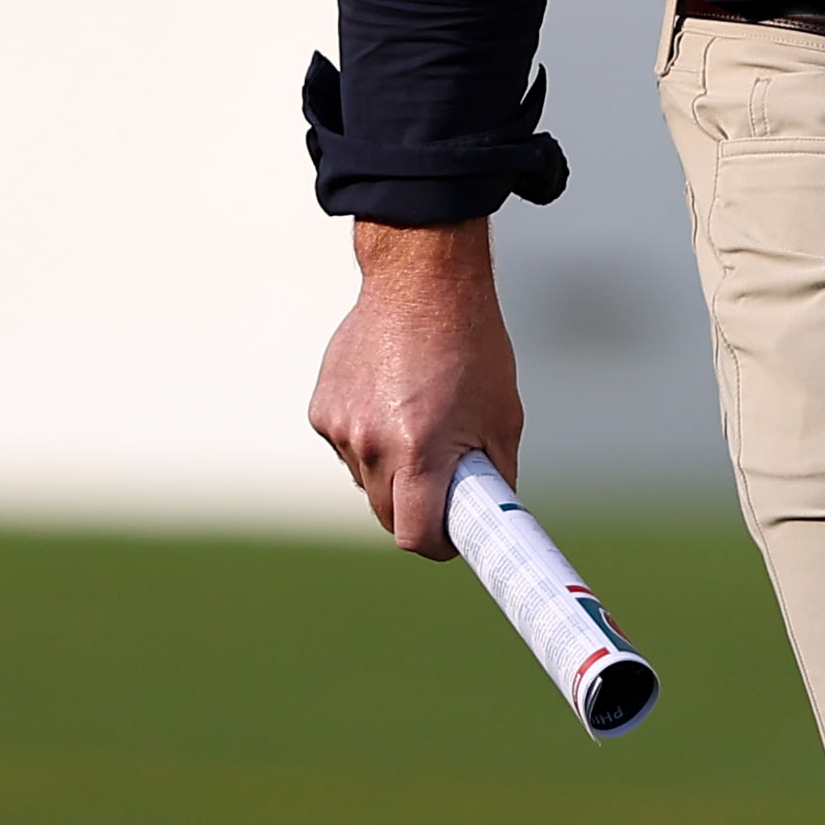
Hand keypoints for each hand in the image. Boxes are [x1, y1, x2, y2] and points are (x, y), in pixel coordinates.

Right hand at [308, 217, 522, 556]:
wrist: (421, 281)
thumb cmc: (472, 346)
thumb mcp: (503, 415)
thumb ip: (495, 474)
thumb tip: (489, 516)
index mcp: (420, 450)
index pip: (414, 535)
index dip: (439, 543)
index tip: (453, 537)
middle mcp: (372, 444)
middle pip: (387, 514)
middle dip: (415, 509)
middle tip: (444, 481)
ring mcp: (340, 427)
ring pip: (366, 480)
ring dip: (390, 470)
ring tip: (420, 419)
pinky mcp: (322, 410)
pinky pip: (348, 448)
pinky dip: (369, 439)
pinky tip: (390, 399)